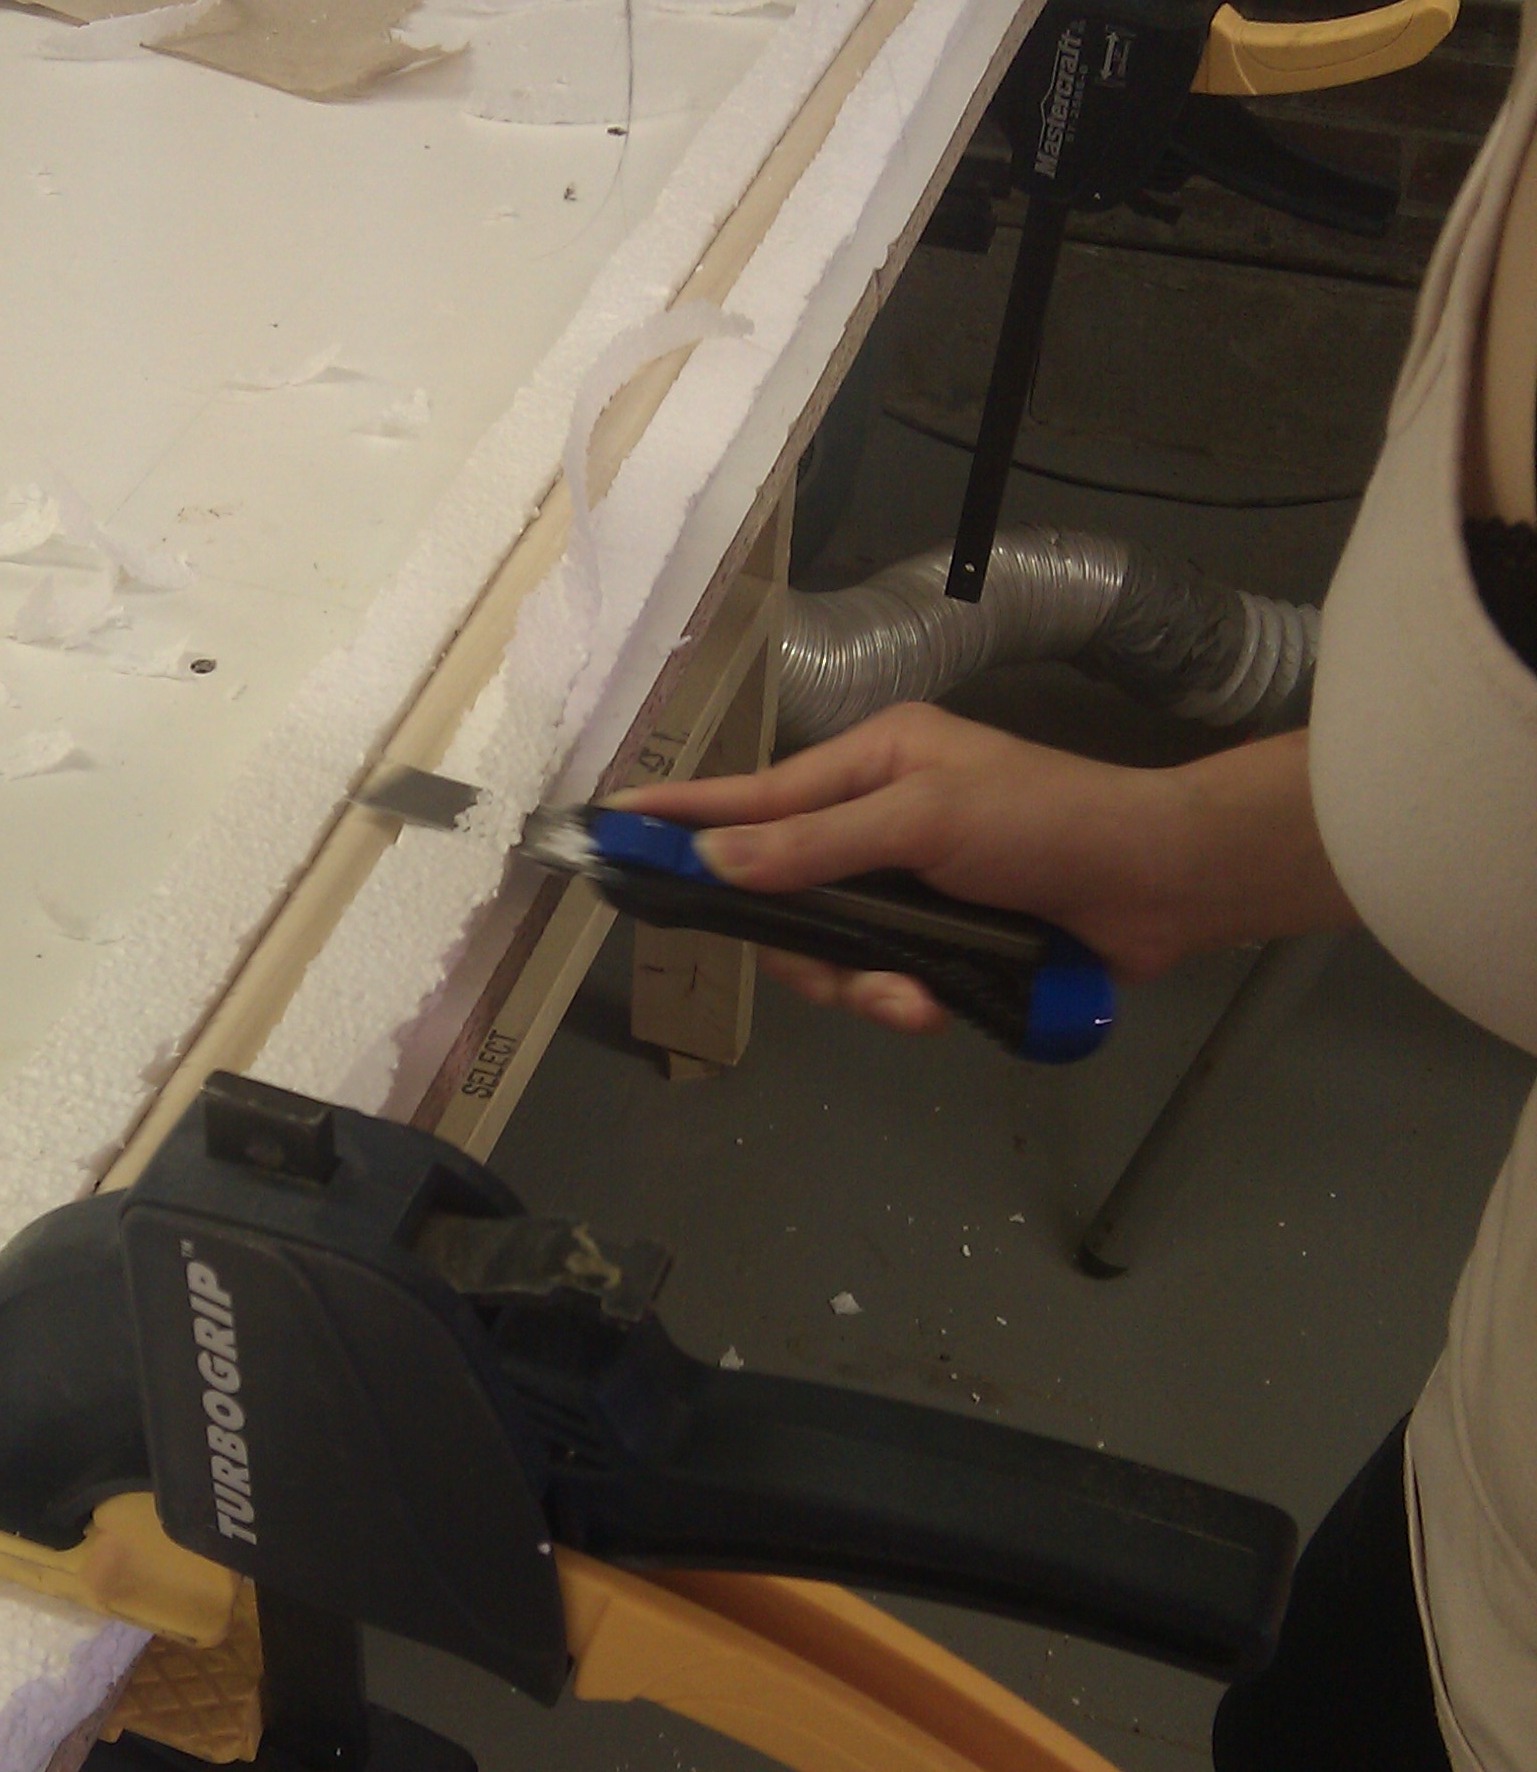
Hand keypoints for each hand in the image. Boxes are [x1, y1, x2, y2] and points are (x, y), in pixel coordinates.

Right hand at [620, 706, 1346, 1035]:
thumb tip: (711, 859)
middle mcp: (877, 822)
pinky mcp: (939, 947)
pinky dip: (899, 1002)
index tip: (612, 831)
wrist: (1159, 884)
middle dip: (799, 943)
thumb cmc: (1045, 821)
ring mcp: (907, 890)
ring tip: (904, 996)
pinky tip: (932, 1008)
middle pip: (779, 893)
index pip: (751, 796)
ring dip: (857, 985)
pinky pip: (879, 984)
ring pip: (825, 953)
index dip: (682, 817)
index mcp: (869, 764)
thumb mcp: (922, 819)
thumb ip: (813, 846)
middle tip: (824, 968)